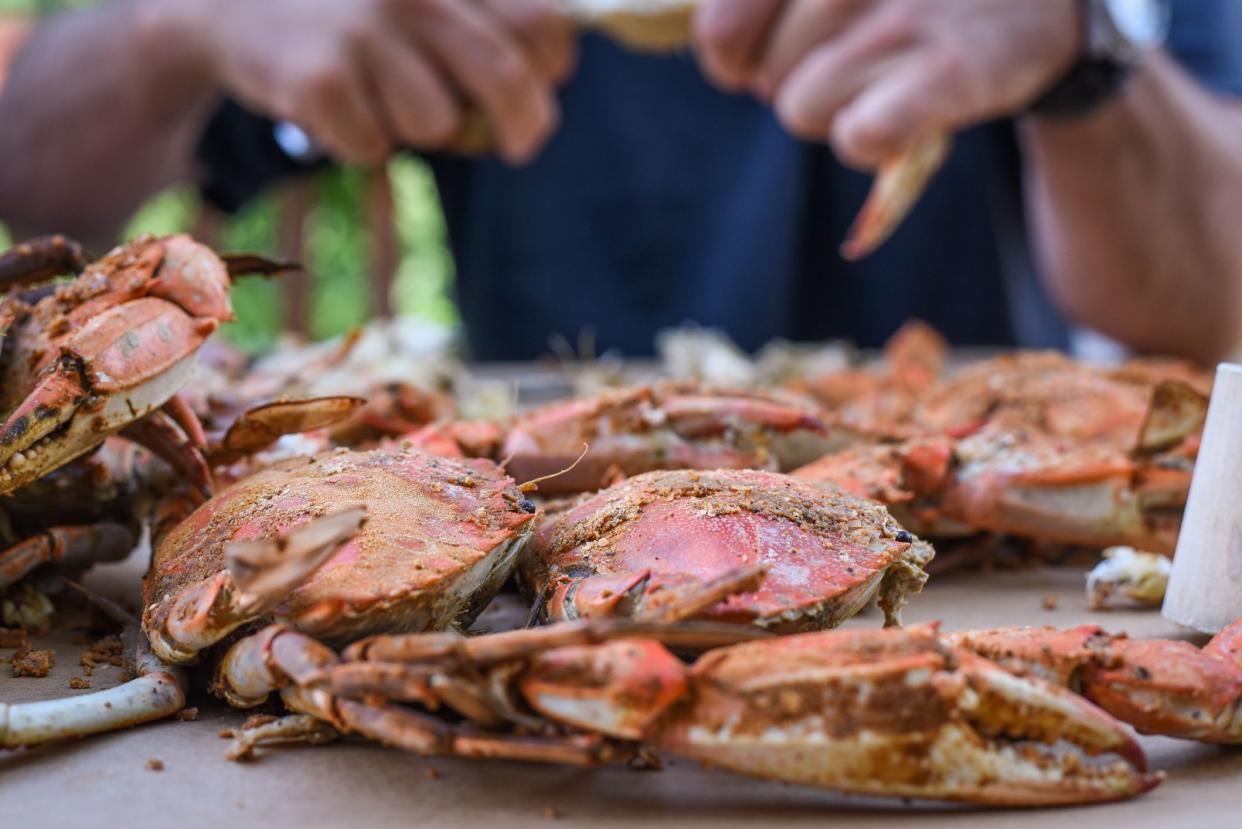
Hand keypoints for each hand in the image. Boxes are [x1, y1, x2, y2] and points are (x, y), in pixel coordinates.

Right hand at [182, 0, 575, 163]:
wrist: (234, 6)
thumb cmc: (356, 17)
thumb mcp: (423, 1)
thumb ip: (484, 26)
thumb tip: (547, 86)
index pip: (542, 25)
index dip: (551, 70)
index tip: (541, 87)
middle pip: (506, 80)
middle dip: (523, 126)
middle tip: (517, 147)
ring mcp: (364, 32)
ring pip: (437, 124)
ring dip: (417, 127)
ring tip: (379, 95)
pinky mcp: (321, 78)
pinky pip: (374, 146)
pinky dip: (359, 141)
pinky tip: (334, 105)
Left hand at [695, 0, 1079, 168]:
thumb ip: (762, 0)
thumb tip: (719, 51)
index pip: (720, 31)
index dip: (731, 55)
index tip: (749, 56)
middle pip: (764, 77)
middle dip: (799, 76)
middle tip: (860, 49)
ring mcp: (900, 18)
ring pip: (801, 111)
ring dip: (838, 107)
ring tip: (890, 69)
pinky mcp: (946, 73)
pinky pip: (857, 137)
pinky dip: (871, 139)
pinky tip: (900, 113)